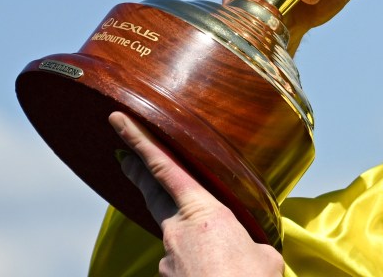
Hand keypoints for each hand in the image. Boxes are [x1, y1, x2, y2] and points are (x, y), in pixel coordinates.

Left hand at [110, 112, 283, 275]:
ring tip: (225, 258)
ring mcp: (168, 259)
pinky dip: (199, 266)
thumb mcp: (263, 254)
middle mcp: (177, 232)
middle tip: (123, 154)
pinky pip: (183, 265)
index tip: (119, 121)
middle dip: (137, 170)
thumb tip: (241, 249)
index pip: (164, 169)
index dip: (139, 142)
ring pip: (178, 239)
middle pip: (153, 194)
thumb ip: (248, 241)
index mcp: (203, 212)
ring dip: (194, 242)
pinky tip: (218, 272)